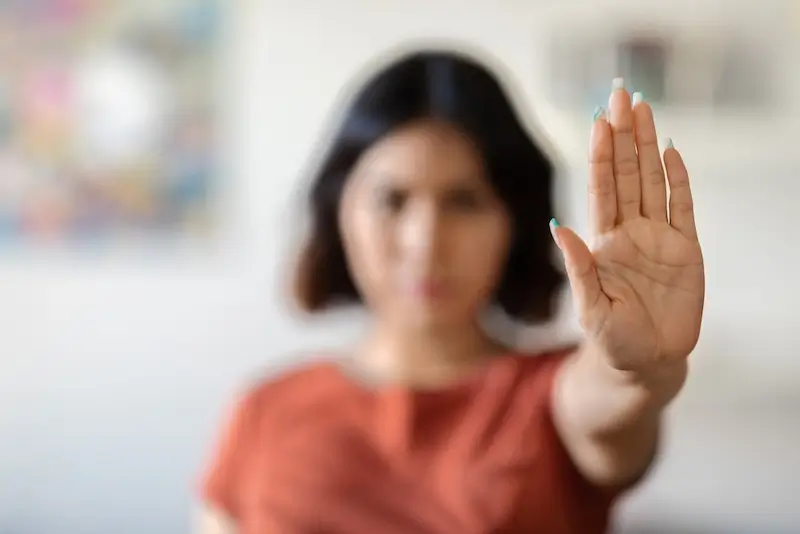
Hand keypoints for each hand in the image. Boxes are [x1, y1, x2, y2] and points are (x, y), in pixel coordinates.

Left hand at [551, 80, 704, 372]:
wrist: (648, 362)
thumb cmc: (613, 340)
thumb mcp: (590, 308)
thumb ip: (579, 267)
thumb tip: (558, 225)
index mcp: (604, 242)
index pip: (602, 189)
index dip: (602, 156)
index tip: (598, 122)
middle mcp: (630, 232)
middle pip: (628, 173)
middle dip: (623, 135)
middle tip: (620, 95)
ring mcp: (659, 238)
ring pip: (653, 181)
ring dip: (648, 145)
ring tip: (642, 108)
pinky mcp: (687, 251)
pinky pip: (682, 208)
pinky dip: (679, 180)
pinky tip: (672, 151)